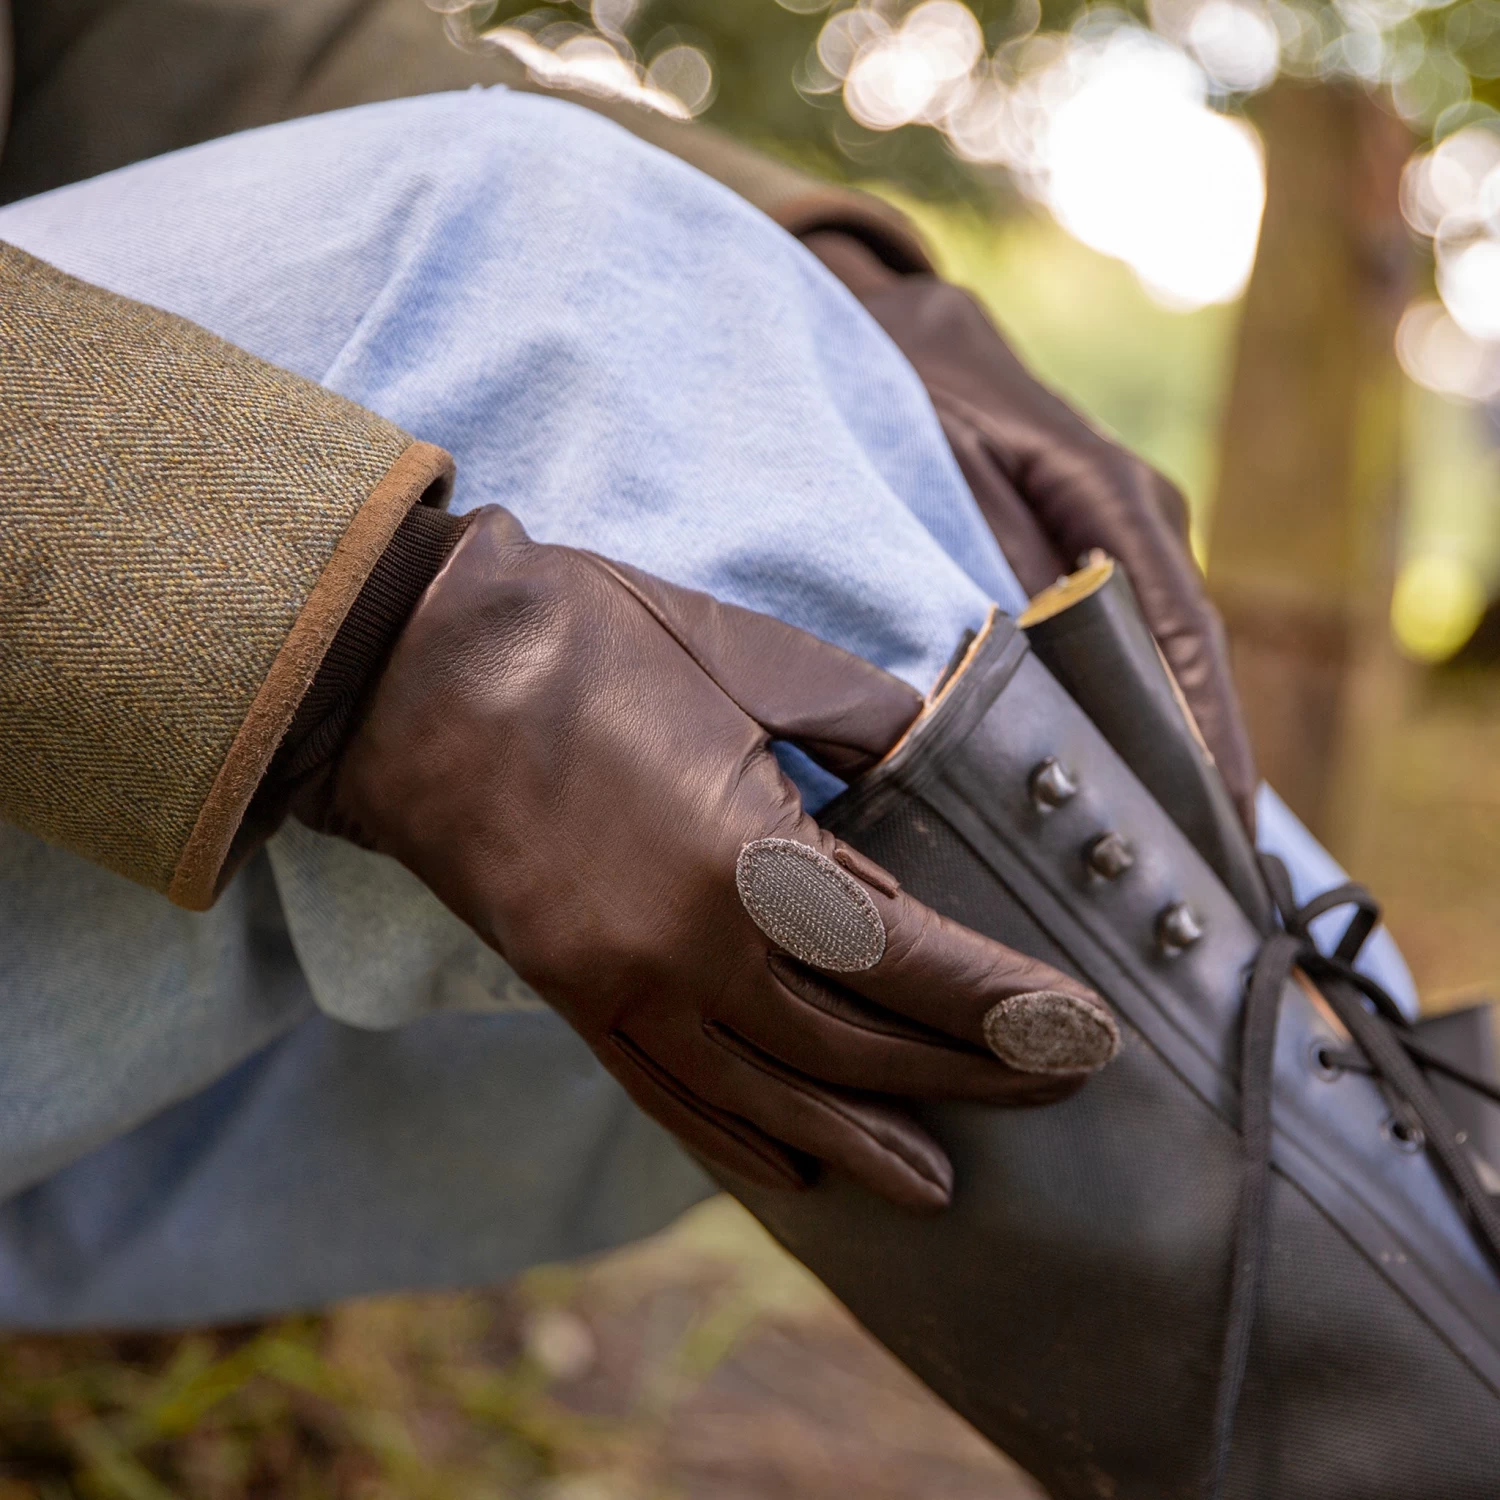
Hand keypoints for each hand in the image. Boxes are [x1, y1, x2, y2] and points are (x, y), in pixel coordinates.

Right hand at [299, 507, 1117, 1210]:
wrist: (410, 668)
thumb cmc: (587, 638)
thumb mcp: (749, 655)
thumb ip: (858, 722)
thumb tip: (925, 758)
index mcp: (742, 860)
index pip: (906, 960)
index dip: (1003, 1006)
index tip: (1082, 1034)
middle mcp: (685, 954)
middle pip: (848, 1044)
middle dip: (962, 1073)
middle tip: (1052, 1088)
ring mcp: (619, 988)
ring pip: (761, 1096)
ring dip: (856, 1142)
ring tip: (935, 1186)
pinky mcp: (571, 995)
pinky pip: (663, 1095)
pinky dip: (732, 1141)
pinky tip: (786, 1170)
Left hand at [802, 231, 1257, 835]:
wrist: (898, 327)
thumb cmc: (904, 385)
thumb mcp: (929, 458)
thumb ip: (981, 551)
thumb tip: (1021, 662)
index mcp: (1105, 490)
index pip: (1173, 629)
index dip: (1198, 733)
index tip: (1215, 819)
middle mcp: (1133, 515)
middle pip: (1181, 658)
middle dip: (1192, 765)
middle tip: (1195, 874)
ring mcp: (1119, 533)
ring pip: (1156, 657)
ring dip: (1162, 749)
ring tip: (1168, 854)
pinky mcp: (1091, 550)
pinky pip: (1121, 642)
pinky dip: (1124, 711)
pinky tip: (1120, 782)